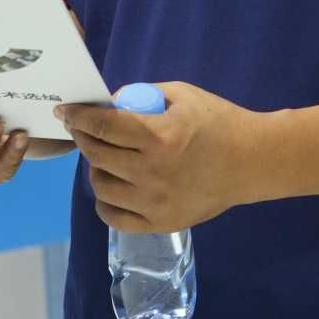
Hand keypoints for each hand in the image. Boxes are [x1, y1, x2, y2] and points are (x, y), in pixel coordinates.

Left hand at [57, 83, 261, 232]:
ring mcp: (156, 203)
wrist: (253, 162)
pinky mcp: (161, 224)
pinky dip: (106, 201)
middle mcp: (153, 173)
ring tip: (104, 157)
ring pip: (101, 186)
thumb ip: (141, 95)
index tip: (65, 111)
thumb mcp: (180, 94)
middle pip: (96, 155)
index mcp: (159, 137)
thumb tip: (106, 105)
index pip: (102, 126)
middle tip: (84, 129)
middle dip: (83, 137)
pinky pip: (114, 217)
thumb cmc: (218, 122)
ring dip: (96, 168)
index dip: (78, 117)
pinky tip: (113, 186)